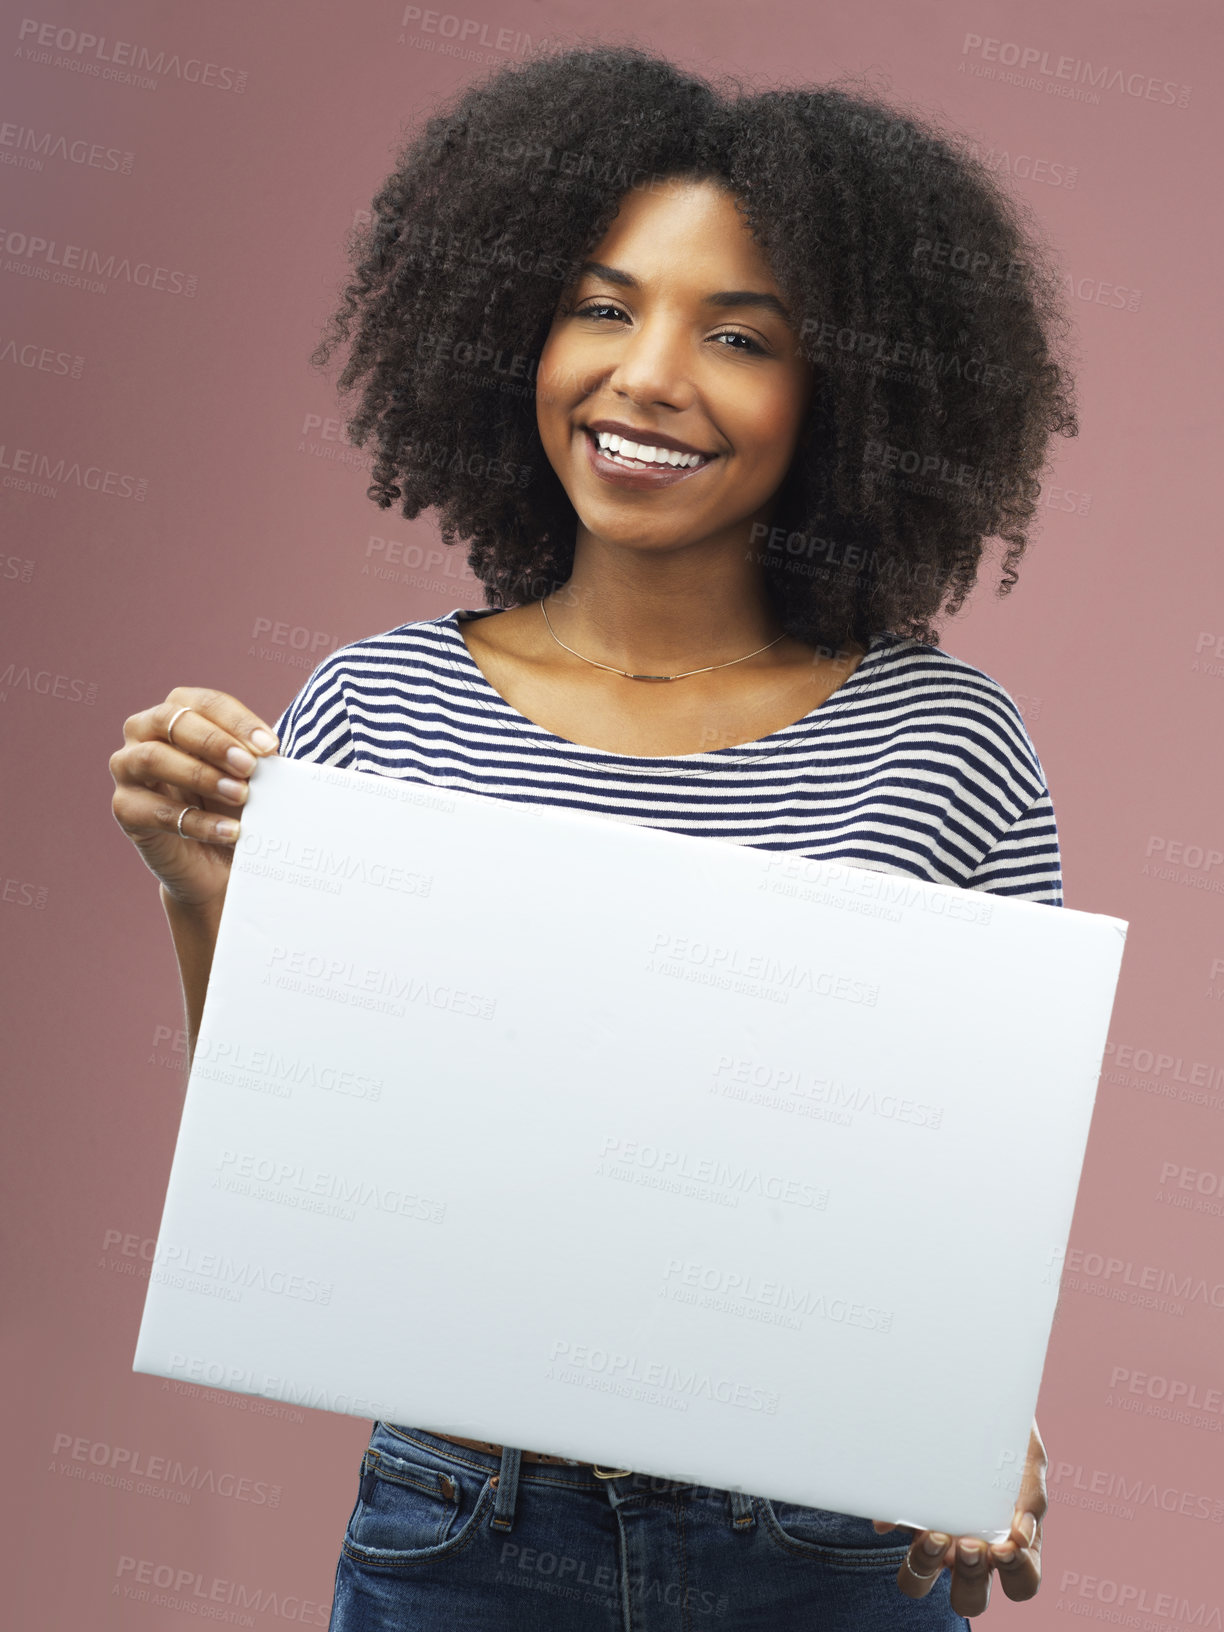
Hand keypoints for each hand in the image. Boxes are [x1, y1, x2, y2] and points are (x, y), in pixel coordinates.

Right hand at [110, 687, 278, 909]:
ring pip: (151, 758)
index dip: (237, 721)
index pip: (203, 702)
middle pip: (169, 719)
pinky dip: (199, 822)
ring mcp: (128, 770)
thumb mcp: (248, 777)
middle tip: (249, 768)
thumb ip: (254, 759)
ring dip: (200, 775)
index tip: (270, 748)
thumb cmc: (232, 805)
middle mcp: (143, 734)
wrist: (218, 861)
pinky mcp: (125, 809)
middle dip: (213, 742)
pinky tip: (231, 832)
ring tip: (239, 795)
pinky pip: (156, 811)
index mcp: (177, 714)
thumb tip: (269, 752)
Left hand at [871, 1419, 1046, 1616]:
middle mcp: (971, 1550)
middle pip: (969, 1600)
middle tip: (970, 1544)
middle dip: (969, 1580)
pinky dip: (891, 1521)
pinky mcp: (905, 1509)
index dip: (1016, 1576)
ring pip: (919, 1582)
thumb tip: (1018, 1531)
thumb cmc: (1011, 1434)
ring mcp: (934, 1534)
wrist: (975, 1394)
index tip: (1006, 1547)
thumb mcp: (1029, 1458)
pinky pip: (890, 1527)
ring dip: (927, 1564)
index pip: (1022, 1585)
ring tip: (935, 1532)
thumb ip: (1032, 1494)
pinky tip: (897, 1506)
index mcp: (1010, 1544)